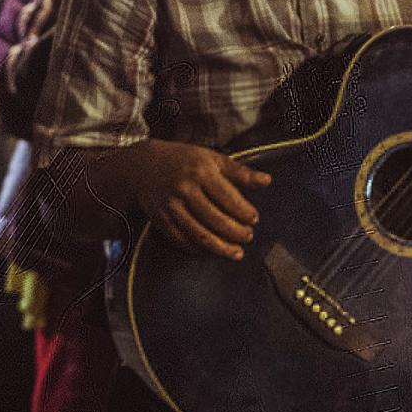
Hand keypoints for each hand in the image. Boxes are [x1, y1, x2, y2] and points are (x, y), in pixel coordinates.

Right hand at [130, 141, 270, 259]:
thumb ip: (240, 172)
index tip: (254, 219)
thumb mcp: (212, 158)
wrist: (144, 166)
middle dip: (236, 233)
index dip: (244, 212)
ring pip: (200, 234)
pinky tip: (211, 252)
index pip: (228, 198)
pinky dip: (198, 250)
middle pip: (215, 220)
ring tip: (235, 253)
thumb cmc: (183, 161)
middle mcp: (185, 189)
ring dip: (220, 248)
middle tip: (248, 237)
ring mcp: (171, 206)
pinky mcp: (161, 219)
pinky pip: (182, 240)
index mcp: (201, 172)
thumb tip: (267, 181)